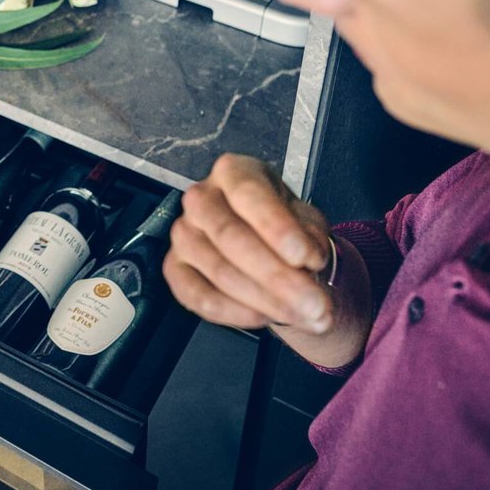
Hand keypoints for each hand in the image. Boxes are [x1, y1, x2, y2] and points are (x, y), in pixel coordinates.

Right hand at [163, 154, 369, 368]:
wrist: (269, 248)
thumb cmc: (286, 228)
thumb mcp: (308, 224)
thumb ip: (310, 238)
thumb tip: (306, 261)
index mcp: (233, 172)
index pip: (249, 194)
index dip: (277, 228)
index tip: (307, 259)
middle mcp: (200, 197)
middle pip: (230, 235)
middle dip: (277, 277)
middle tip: (316, 306)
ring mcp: (182, 233)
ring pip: (219, 270)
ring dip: (265, 300)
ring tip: (303, 316)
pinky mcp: (173, 268)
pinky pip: (198, 296)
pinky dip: (234, 313)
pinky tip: (264, 317)